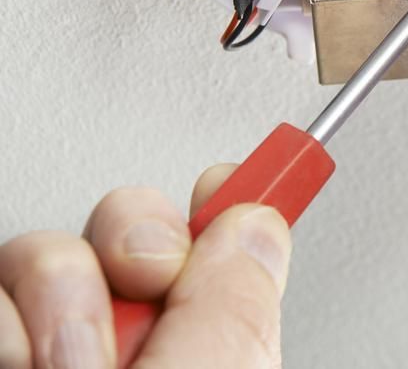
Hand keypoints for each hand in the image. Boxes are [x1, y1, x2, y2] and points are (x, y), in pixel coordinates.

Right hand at [0, 164, 290, 367]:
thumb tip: (258, 220)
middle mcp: (144, 343)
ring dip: (60, 299)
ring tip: (71, 362)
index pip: (228, 249)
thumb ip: (239, 303)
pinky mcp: (7, 347)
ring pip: (54, 254)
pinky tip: (24, 363)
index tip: (222, 181)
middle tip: (141, 287)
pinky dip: (7, 324)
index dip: (228, 199)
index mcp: (215, 350)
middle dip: (131, 241)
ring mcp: (65, 345)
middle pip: (135, 226)